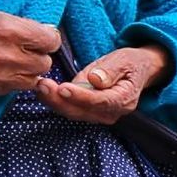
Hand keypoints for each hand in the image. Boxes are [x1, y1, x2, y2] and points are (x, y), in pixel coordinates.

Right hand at [0, 9, 61, 96]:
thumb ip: (27, 26)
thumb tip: (47, 34)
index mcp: (13, 31)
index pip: (52, 42)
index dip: (46, 39)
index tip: (38, 38)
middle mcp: (10, 56)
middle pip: (44, 64)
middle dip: (36, 57)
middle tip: (22, 51)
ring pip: (31, 80)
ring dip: (26, 72)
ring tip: (11, 62)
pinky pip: (12, 89)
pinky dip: (10, 81)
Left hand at [37, 45, 168, 126]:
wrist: (135, 72)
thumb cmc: (129, 63)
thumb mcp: (124, 60)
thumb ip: (110, 71)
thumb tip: (95, 80)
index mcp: (124, 99)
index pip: (99, 102)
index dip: (80, 96)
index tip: (63, 88)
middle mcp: (111, 113)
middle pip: (81, 111)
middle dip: (59, 100)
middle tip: (43, 85)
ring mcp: (99, 115)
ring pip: (71, 112)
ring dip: (53, 101)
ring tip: (40, 85)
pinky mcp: (88, 113)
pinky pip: (69, 109)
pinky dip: (55, 101)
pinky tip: (43, 90)